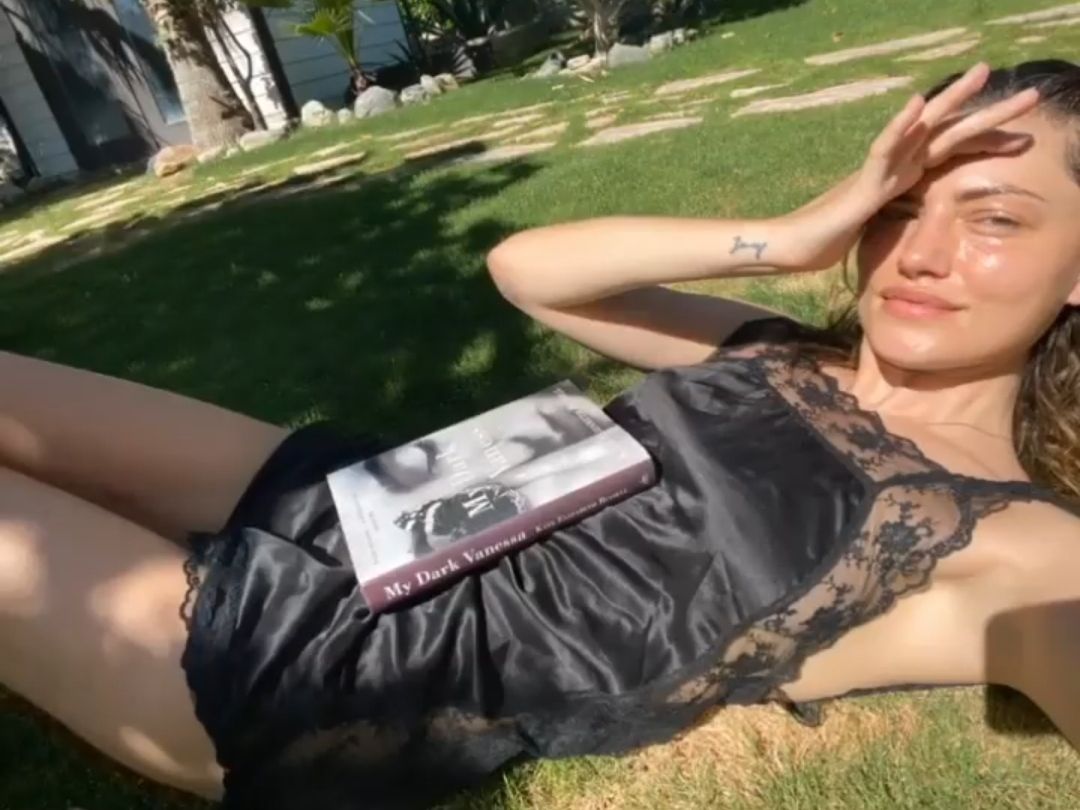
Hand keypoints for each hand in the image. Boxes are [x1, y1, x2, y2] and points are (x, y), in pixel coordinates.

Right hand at [776, 63, 1040, 272]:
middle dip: (985, 114)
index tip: (1019, 137)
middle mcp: (893, 169)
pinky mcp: (860, 185)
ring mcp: (877, 172)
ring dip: (951, 102)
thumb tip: (915, 233)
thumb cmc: (824, 242)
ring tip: (981, 74)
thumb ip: (895, 219)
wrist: (792, 248)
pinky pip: (881, 150)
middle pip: (944, 133)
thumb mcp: (874, 230)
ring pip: (921, 131)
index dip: (982, 144)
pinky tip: (916, 105)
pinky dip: (899, 128)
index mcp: (899, 180)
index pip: (947, 155)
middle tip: (1026, 95)